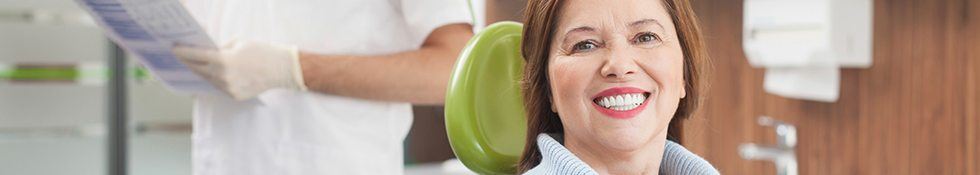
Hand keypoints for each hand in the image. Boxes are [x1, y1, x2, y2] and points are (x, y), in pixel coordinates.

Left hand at [173, 40, 306, 99]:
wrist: (282, 69)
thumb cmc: (262, 52)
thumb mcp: (239, 43)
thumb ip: (221, 49)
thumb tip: (207, 53)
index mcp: (223, 60)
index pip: (196, 56)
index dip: (183, 52)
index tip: (174, 50)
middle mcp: (223, 76)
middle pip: (198, 70)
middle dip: (189, 63)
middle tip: (181, 58)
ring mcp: (228, 88)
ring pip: (208, 80)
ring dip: (202, 72)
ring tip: (195, 66)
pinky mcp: (235, 96)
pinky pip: (220, 87)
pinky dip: (216, 80)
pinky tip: (213, 75)